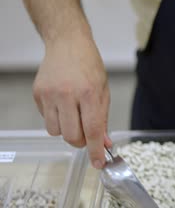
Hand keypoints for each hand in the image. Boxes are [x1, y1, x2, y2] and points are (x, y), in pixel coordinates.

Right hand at [33, 34, 111, 168]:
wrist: (68, 44)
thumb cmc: (89, 66)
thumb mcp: (103, 91)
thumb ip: (103, 118)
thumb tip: (104, 143)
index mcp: (89, 93)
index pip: (92, 130)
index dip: (95, 150)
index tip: (98, 163)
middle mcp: (67, 94)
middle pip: (71, 136)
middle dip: (80, 142)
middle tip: (86, 136)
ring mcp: (50, 94)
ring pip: (56, 132)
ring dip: (67, 130)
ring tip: (73, 115)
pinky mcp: (38, 94)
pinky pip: (46, 119)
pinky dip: (56, 119)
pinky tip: (63, 104)